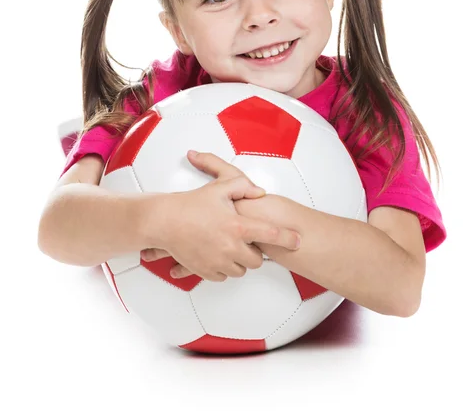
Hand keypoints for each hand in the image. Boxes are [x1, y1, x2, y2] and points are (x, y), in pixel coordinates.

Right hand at [141, 151, 300, 279]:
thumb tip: (260, 192)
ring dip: (240, 260)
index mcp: (237, 225)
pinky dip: (225, 267)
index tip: (298, 240)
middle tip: (245, 240)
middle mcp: (230, 247)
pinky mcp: (206, 271)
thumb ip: (243, 186)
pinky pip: (224, 275)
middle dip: (255, 251)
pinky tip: (218, 253)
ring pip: (241, 269)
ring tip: (230, 245)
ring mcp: (218, 261)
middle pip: (257, 260)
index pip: (271, 234)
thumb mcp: (219, 187)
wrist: (164, 221)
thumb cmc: (190, 204)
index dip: (288, 238)